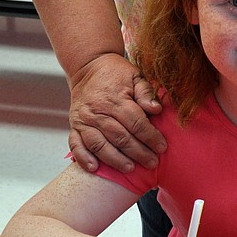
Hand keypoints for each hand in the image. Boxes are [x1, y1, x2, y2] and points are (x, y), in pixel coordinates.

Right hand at [68, 53, 166, 173]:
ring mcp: (83, 120)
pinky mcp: (74, 126)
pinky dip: (83, 158)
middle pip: (120, 137)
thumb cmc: (116, 74)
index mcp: (115, 99)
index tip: (162, 147)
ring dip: (115, 159)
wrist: (88, 68)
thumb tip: (157, 109)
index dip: (150, 137)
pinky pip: (76, 144)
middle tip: (152, 162)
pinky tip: (94, 168)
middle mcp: (97, 111)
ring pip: (99, 144)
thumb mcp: (136, 76)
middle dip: (138, 152)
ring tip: (130, 168)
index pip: (136, 123)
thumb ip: (146, 93)